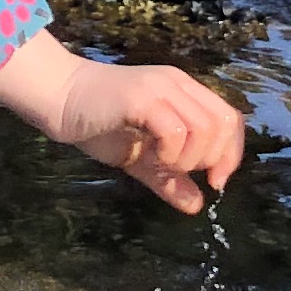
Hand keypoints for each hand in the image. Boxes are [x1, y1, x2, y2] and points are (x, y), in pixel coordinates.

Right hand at [0, 36, 244, 213]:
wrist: (59, 98)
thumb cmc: (99, 124)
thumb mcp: (142, 157)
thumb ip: (169, 178)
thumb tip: (197, 206)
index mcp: (184, 92)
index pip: (231, 119)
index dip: (231, 153)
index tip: (214, 182)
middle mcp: (178, 85)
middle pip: (223, 124)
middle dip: (211, 159)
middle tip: (181, 171)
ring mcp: (160, 89)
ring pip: (203, 128)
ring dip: (189, 158)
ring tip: (163, 163)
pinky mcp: (140, 99)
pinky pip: (174, 129)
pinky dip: (171, 152)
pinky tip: (152, 157)